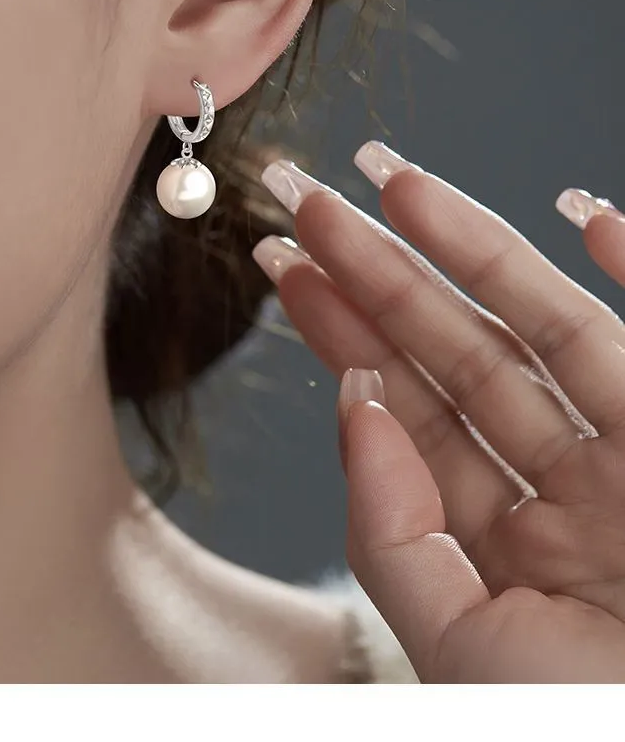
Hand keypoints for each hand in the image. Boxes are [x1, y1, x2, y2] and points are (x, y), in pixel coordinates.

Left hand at [252, 143, 624, 682]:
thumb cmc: (578, 729)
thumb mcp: (457, 647)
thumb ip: (395, 533)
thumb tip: (354, 404)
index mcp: (507, 541)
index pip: (409, 411)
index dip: (344, 334)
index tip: (284, 265)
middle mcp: (570, 488)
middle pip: (460, 354)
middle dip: (381, 274)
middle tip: (307, 200)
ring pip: (545, 329)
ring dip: (475, 248)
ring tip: (394, 182)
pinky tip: (584, 210)